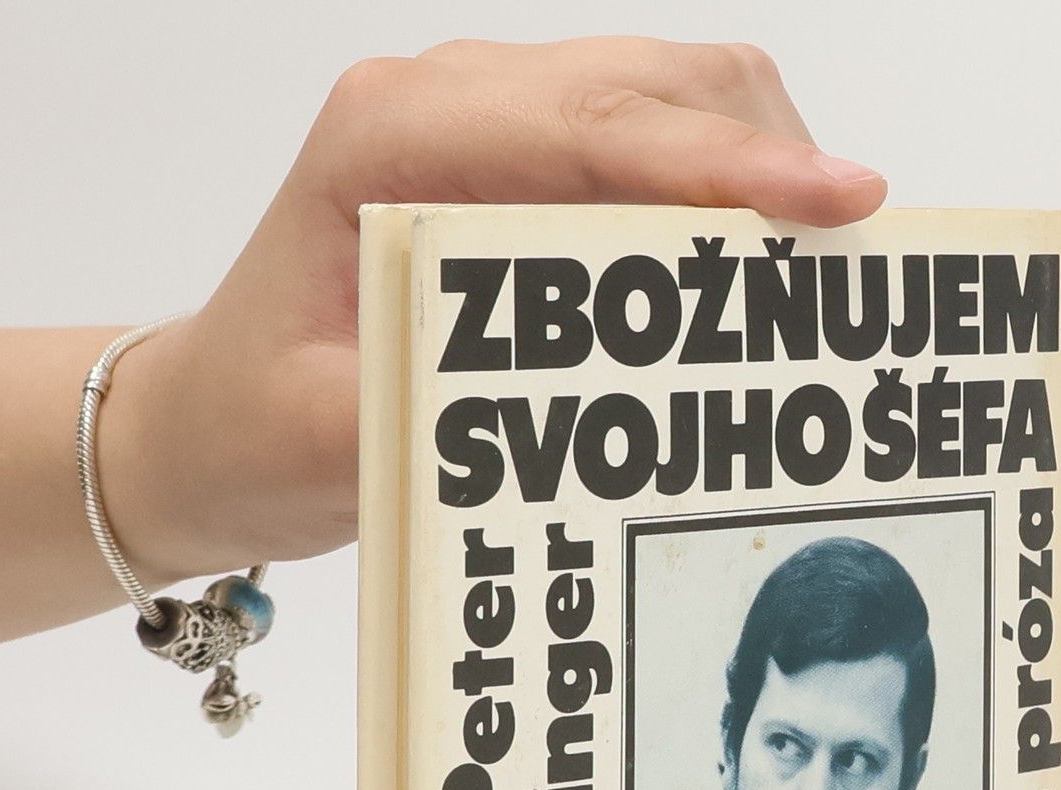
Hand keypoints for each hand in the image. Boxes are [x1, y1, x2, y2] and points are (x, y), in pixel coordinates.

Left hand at [108, 38, 886, 581]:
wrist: (207, 419)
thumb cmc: (257, 425)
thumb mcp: (334, 437)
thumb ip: (451, 403)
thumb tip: (600, 396)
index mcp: (391, 137)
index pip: (596, 127)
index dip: (727, 167)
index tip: (834, 205)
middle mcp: (448, 100)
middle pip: (662, 82)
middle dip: (772, 163)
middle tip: (852, 275)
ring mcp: (490, 120)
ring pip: (678, 98)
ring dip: (760, 175)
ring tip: (816, 284)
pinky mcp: (522, 161)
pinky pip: (657, 146)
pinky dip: (725, 195)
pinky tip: (756, 275)